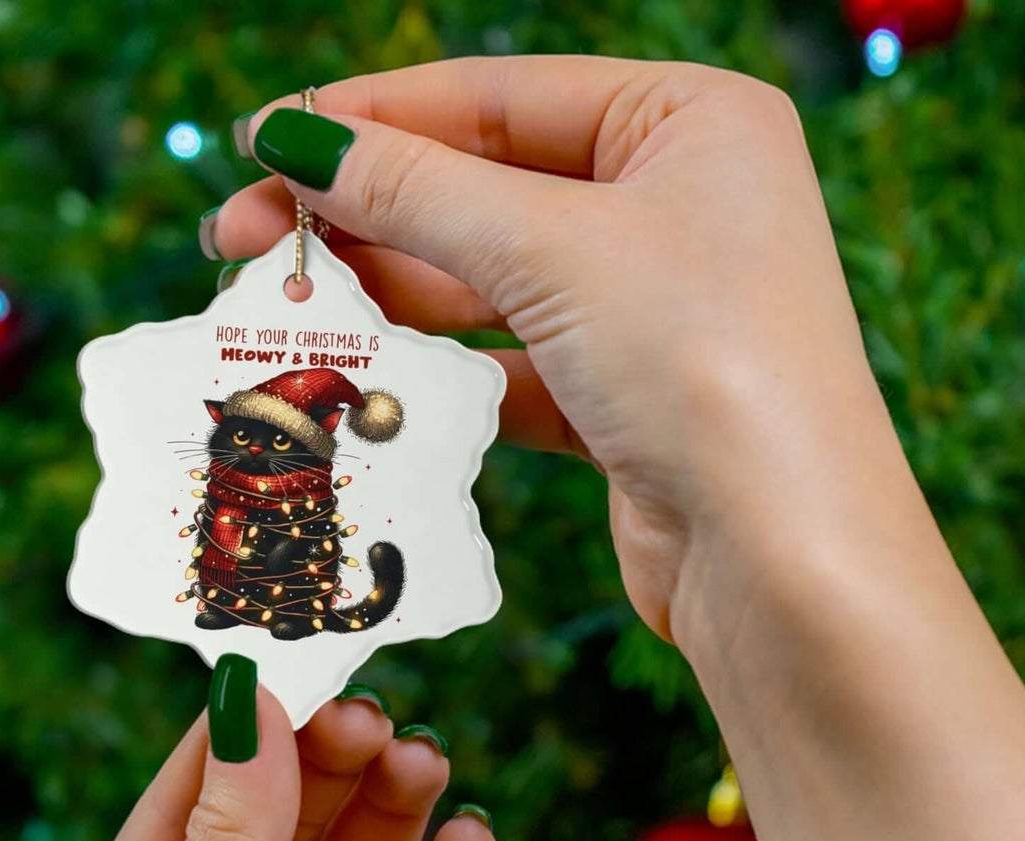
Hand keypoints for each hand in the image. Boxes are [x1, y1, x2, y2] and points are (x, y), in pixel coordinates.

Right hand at [212, 56, 907, 641]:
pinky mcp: (628, 402)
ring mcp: (655, 309)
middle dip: (365, 214)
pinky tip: (371, 380)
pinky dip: (445, 374)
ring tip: (287, 308)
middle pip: (487, 189)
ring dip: (392, 297)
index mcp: (691, 122)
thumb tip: (297, 140)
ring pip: (493, 283)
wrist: (782, 558)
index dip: (373, 117)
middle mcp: (680, 205)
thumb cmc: (704, 365)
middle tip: (242, 240)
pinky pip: (514, 366)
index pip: (501, 97)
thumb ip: (417, 190)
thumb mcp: (552, 249)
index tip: (263, 141)